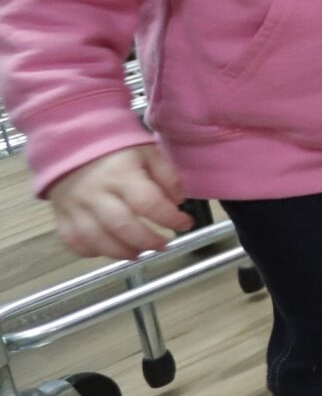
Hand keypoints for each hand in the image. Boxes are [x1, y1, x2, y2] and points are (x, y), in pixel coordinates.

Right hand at [49, 144, 190, 259]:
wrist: (70, 143)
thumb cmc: (116, 149)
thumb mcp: (148, 152)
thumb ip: (166, 176)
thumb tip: (178, 202)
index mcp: (121, 174)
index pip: (148, 203)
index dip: (170, 218)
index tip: (186, 223)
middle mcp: (97, 193)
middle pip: (122, 226)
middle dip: (148, 241)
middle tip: (164, 244)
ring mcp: (76, 206)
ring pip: (98, 239)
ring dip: (123, 252)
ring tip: (141, 252)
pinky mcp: (61, 215)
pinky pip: (74, 241)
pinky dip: (92, 251)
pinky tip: (110, 249)